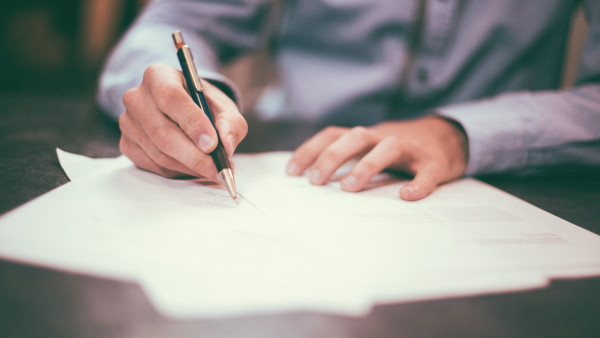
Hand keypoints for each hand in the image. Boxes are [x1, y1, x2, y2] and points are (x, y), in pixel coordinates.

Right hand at [119, 64, 246, 179]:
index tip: (212, 144)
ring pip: (159, 153)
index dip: (192, 123)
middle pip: (162, 132)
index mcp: (158, 76)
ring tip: (212, 170)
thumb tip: (226, 145)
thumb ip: (231, 123)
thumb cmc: (204, 106)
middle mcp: (136, 97)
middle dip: (194, 156)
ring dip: (189, 166)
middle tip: (218, 169)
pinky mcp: (127, 144)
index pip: (171, 98)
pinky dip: (177, 171)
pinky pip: (153, 165)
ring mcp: (128, 122)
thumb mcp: (224, 107)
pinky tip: (193, 167)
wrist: (184, 111)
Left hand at [286, 116, 468, 200]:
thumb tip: (312, 181)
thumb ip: (348, 159)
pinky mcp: (435, 163)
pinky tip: (407, 196)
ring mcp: (411, 149)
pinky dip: (418, 184)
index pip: (333, 135)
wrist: (449, 136)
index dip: (310, 150)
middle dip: (332, 156)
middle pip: (356, 137)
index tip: (291, 172)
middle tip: (315, 181)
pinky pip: (427, 172)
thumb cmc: (399, 149)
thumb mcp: (371, 148)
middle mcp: (384, 137)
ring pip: (388, 148)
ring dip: (366, 166)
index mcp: (366, 136)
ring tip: (349, 188)